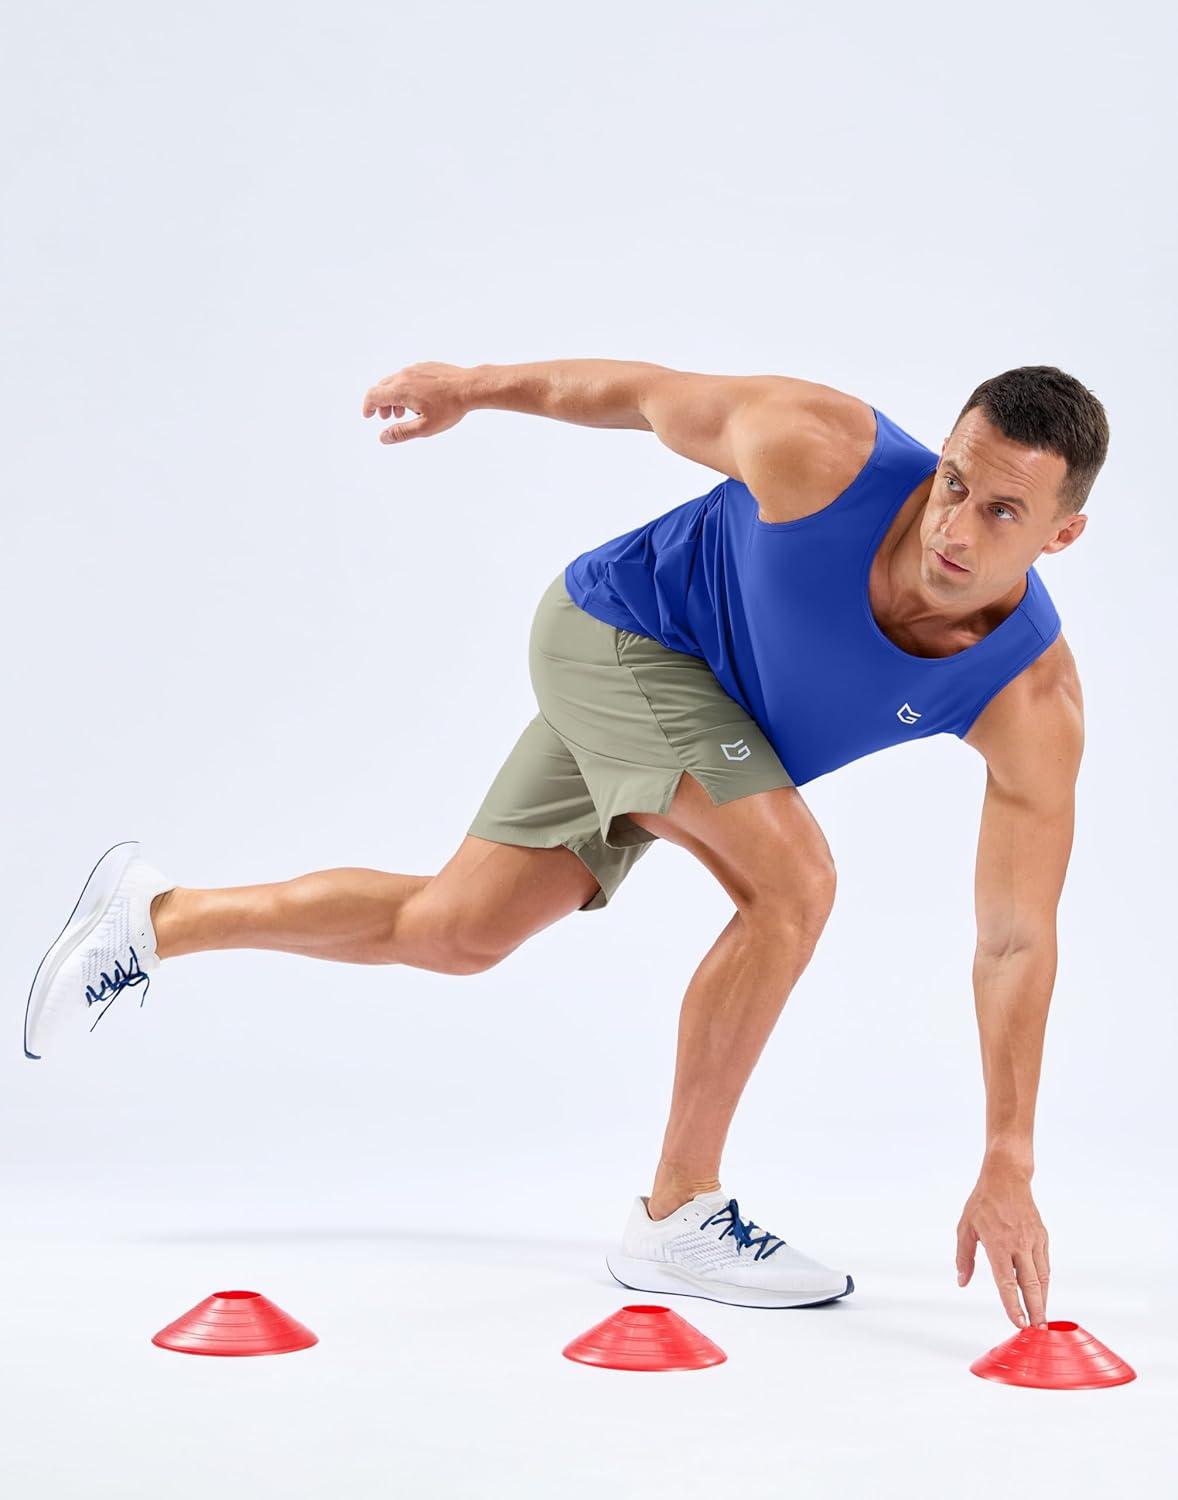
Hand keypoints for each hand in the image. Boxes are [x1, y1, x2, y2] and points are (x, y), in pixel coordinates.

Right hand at [362, 362, 470, 444]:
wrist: (471, 387)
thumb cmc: (450, 408)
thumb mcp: (425, 427)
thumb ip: (401, 433)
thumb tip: (383, 438)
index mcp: (400, 389)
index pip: (373, 395)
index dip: (367, 407)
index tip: (369, 416)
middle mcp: (404, 375)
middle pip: (383, 387)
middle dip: (381, 404)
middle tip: (388, 418)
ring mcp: (416, 368)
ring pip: (396, 381)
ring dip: (394, 397)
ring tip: (404, 411)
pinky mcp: (426, 366)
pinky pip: (409, 376)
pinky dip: (406, 388)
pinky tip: (419, 400)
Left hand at [955, 1163, 1049, 1329]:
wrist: (1007, 1178)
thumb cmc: (983, 1202)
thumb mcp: (965, 1227)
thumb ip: (963, 1257)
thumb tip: (962, 1281)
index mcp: (998, 1244)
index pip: (1007, 1282)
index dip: (1013, 1305)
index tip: (1018, 1323)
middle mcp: (1019, 1245)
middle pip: (1030, 1285)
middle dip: (1035, 1310)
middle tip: (1037, 1330)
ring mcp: (1033, 1240)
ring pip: (1042, 1277)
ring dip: (1043, 1300)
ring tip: (1042, 1318)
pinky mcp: (1042, 1236)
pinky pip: (1045, 1264)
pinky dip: (1045, 1281)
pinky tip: (1041, 1292)